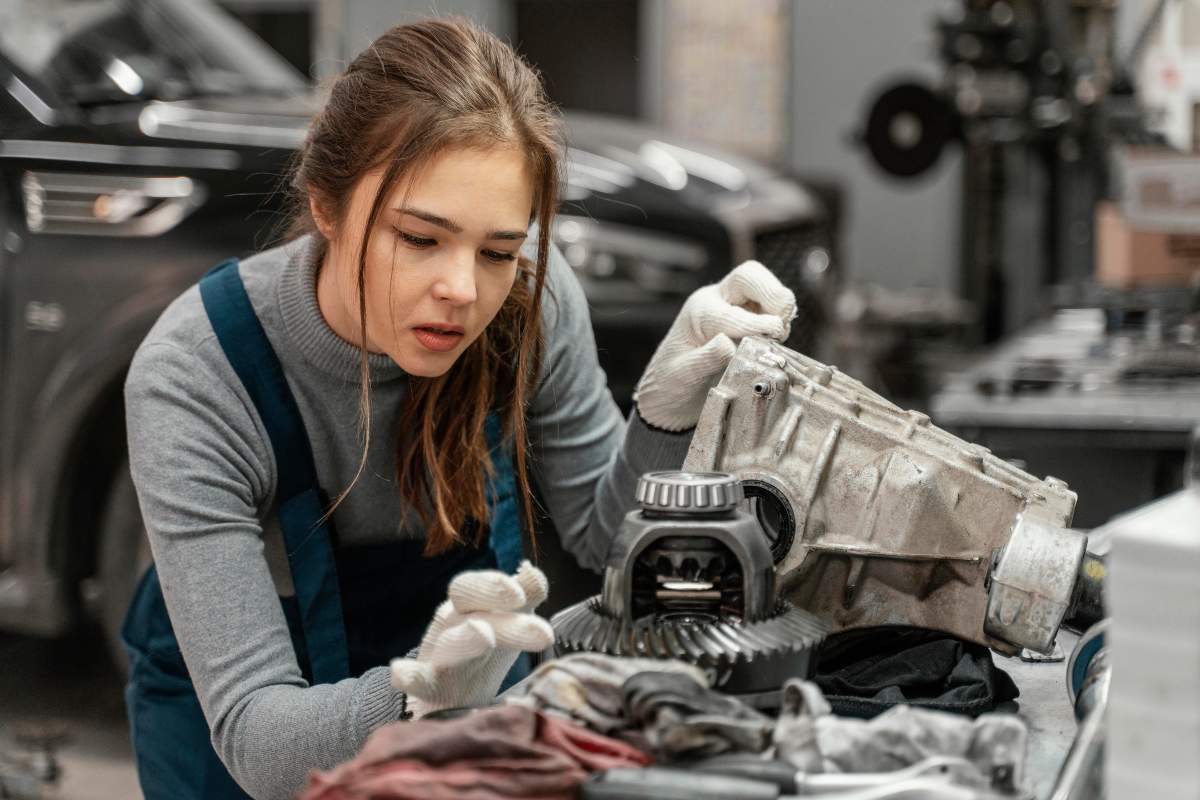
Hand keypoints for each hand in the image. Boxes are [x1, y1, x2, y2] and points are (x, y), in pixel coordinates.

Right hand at [390, 561, 553, 717]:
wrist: (455, 703)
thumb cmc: (486, 656)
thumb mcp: (510, 622)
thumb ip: (526, 595)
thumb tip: (533, 572)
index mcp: (472, 605)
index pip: (479, 584)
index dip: (497, 585)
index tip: (523, 597)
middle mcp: (453, 622)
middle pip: (466, 601)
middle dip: (494, 599)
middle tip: (535, 624)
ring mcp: (439, 654)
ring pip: (450, 642)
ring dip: (466, 638)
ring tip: (484, 635)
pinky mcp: (429, 687)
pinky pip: (417, 680)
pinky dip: (409, 676)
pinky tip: (401, 673)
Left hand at [634, 260, 795, 431]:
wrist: (673, 387)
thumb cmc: (674, 381)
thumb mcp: (682, 375)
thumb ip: (704, 360)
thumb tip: (727, 345)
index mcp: (697, 314)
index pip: (729, 312)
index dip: (754, 323)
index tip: (774, 335)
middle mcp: (716, 302)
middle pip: (747, 276)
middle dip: (771, 293)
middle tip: (783, 320)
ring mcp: (733, 305)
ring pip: (761, 283)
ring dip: (779, 303)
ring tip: (781, 331)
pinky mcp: (748, 313)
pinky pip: (771, 302)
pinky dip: (782, 314)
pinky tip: (780, 335)